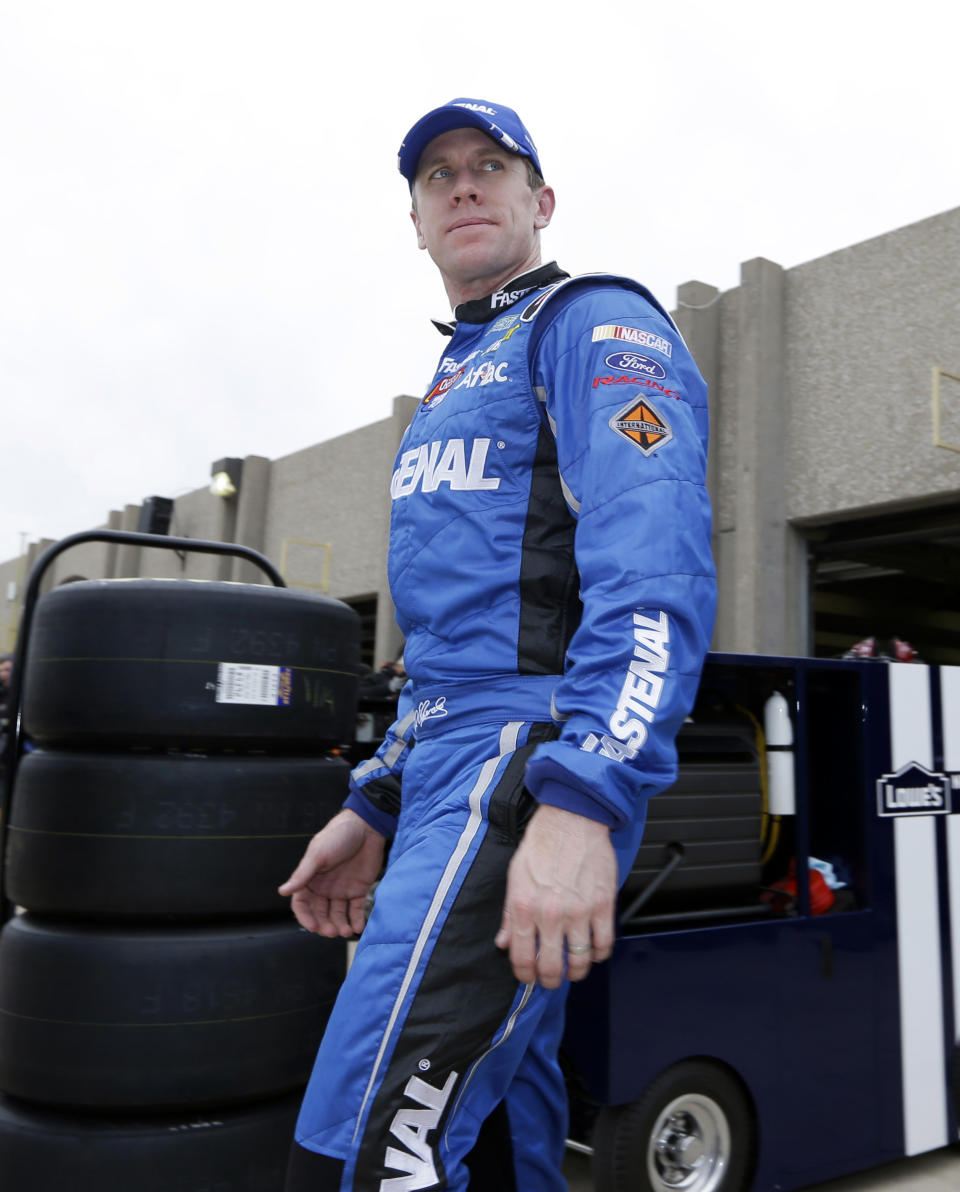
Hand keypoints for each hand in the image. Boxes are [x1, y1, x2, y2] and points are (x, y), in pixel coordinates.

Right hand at [278, 809, 385, 937]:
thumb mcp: (318, 854)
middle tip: (332, 931)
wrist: (366, 826)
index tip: (313, 927)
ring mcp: (341, 890)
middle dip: (325, 924)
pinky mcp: (358, 889)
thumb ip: (302, 875)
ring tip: (346, 931)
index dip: (305, 917)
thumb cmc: (338, 836)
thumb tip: (282, 892)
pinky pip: (356, 909)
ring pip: (338, 914)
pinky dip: (357, 919)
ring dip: (340, 925)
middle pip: (320, 913)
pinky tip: (358, 927)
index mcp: (310, 879)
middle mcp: (324, 887)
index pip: (302, 904)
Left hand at [495, 803, 616, 988]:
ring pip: (579, 962)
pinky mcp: (603, 905)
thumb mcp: (514, 877)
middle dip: (550, 980)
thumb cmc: (541, 844)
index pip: (522, 959)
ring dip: (575, 972)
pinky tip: (592, 950)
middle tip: (552, 979)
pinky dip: (598, 954)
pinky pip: (603, 945)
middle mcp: (551, 914)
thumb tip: (503, 943)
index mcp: (524, 907)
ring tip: (573, 968)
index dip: (525, 975)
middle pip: (552, 968)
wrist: (571, 820)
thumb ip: (509, 915)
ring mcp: (579, 911)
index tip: (529, 977)